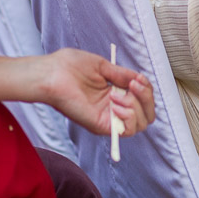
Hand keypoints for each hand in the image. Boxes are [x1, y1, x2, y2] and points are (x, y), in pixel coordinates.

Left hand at [41, 48, 155, 137]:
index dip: (146, 90)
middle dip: (147, 98)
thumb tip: (139, 79)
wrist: (51, 73)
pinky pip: (126, 131)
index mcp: (114, 94)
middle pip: (146, 115)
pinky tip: (116, 104)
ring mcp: (107, 118)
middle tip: (135, 85)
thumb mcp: (102, 66)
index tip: (138, 77)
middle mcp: (113, 109)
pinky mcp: (100, 126)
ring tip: (119, 94)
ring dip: (137, 106)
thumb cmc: (69, 66)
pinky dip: (129, 117)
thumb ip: (122, 74)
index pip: (142, 100)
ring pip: (141, 123)